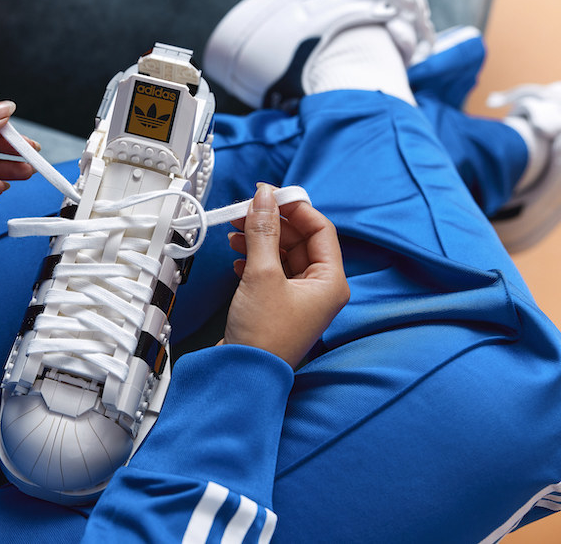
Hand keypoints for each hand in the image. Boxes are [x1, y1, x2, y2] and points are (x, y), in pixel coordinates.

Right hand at [222, 183, 348, 368]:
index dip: (295, 207)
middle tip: (246, 210)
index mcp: (331, 282)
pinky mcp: (279, 305)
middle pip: (300, 239)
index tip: (270, 194)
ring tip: (237, 232)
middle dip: (272, 222)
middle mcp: (320, 289)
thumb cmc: (263, 336)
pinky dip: (255, 258)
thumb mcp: (262, 274)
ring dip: (260, 239)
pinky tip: (238, 257)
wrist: (243, 374)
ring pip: (283, 254)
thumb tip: (264, 198)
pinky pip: (272, 270)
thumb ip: (263, 231)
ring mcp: (300, 298)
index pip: (321, 229)